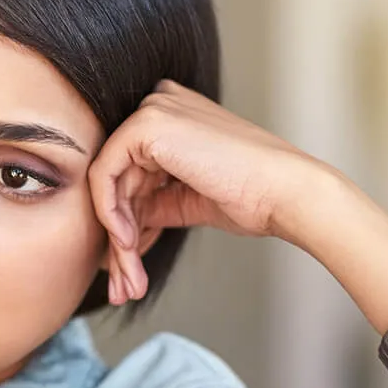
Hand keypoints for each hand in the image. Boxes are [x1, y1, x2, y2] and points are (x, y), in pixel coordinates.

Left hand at [89, 80, 334, 304]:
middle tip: (124, 283)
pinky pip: (104, 175)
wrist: (283, 193)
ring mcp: (152, 110)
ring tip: (129, 280)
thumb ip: (149, 201)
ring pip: (108, 183)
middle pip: (118, 179)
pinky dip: (110, 214)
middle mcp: (160, 105)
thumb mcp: (186, 199)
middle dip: (119, 237)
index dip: (127, 220)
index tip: (131, 259)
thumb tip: (116, 225)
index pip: (130, 172)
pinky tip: (128, 244)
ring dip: (117, 239)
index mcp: (173, 116)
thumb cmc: (250, 196)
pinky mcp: (146, 125)